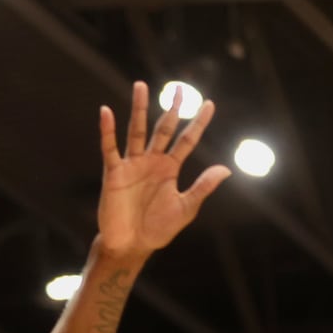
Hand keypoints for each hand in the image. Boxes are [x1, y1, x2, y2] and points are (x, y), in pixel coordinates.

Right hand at [97, 81, 230, 257]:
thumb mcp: (185, 208)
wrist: (131, 246)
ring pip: (137, 130)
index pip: (187, 140)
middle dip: (172, 109)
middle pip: (163, 128)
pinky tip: (106, 112)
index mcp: (170, 169)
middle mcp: (152, 161)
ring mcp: (132, 165)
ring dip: (139, 108)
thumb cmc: (157, 230)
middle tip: (180, 88)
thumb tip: (226, 169)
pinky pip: (110, 148)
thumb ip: (203, 187)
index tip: (209, 104)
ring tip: (140, 86)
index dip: (198, 123)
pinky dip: (107, 130)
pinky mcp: (113, 172)